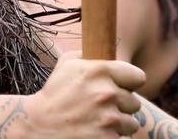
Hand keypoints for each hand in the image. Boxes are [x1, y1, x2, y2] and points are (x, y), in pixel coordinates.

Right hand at [20, 51, 145, 137]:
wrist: (39, 124)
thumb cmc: (54, 93)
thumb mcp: (66, 64)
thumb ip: (89, 54)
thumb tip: (104, 47)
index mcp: (99, 71)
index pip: (138, 77)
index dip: (130, 83)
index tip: (122, 87)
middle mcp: (106, 93)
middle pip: (135, 102)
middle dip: (121, 105)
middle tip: (103, 107)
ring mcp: (108, 118)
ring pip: (131, 123)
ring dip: (119, 123)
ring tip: (100, 120)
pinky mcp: (108, 138)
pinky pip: (123, 137)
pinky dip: (112, 135)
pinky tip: (97, 131)